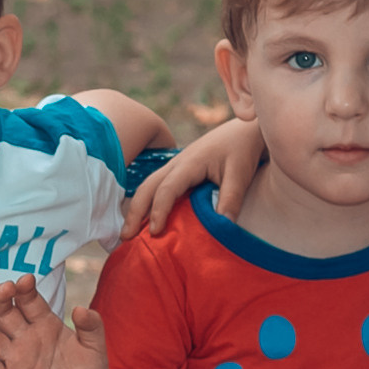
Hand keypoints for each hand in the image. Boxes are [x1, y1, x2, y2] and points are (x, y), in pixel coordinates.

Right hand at [0, 277, 107, 368]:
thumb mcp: (96, 350)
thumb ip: (92, 328)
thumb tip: (81, 309)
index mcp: (45, 325)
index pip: (28, 301)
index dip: (24, 289)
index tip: (26, 280)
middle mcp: (26, 339)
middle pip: (5, 313)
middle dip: (1, 299)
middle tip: (5, 289)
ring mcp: (15, 360)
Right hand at [125, 114, 261, 235]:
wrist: (242, 131)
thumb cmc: (241, 150)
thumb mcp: (240, 174)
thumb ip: (231, 199)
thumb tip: (222, 227)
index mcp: (189, 164)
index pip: (167, 189)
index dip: (158, 210)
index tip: (155, 231)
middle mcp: (175, 164)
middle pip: (146, 187)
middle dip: (134, 212)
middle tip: (126, 237)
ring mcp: (174, 166)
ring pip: (147, 187)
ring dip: (136, 209)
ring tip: (128, 233)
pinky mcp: (177, 171)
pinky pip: (155, 187)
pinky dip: (145, 203)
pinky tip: (143, 219)